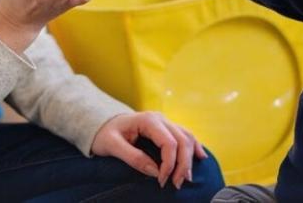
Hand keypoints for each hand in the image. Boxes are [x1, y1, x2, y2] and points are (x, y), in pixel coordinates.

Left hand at [91, 112, 208, 189]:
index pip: (169, 143)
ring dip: (190, 158)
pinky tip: (200, 157)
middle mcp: (160, 118)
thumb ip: (133, 158)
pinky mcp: (166, 128)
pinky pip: (185, 135)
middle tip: (176, 184)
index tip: (161, 181)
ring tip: (187, 178)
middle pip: (182, 140)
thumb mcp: (112, 146)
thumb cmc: (105, 133)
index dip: (170, 164)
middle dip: (183, 164)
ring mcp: (164, 122)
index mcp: (148, 120)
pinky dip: (194, 146)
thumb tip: (155, 171)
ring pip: (187, 137)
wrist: (101, 123)